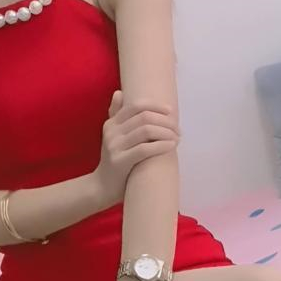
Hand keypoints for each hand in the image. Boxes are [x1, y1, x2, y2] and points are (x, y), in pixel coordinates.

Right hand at [94, 91, 180, 208]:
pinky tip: (172, 146)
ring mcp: (114, 146)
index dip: (155, 106)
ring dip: (166, 132)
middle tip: (178, 129)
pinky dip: (161, 145)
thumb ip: (116, 115)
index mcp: (111, 123)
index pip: (136, 105)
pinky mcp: (119, 161)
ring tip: (177, 138)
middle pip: (144, 117)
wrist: (102, 187)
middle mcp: (111, 132)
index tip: (170, 112)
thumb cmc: (115, 161)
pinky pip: (144, 149)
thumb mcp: (113, 136)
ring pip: (146, 130)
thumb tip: (119, 93)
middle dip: (165, 121)